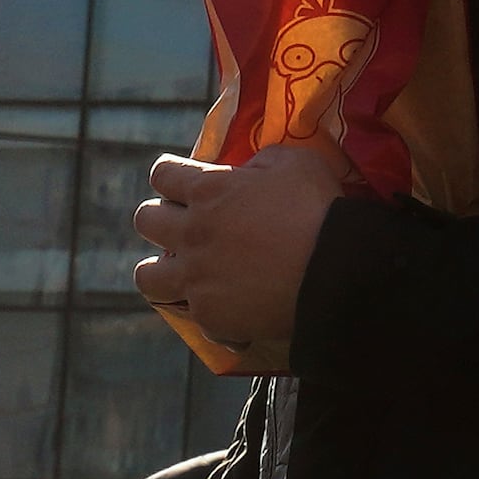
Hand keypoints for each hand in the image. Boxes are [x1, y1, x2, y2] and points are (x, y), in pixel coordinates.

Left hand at [130, 135, 357, 352]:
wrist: (333, 271)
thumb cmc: (316, 207)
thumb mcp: (294, 162)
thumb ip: (261, 162)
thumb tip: (248, 171)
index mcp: (208, 190)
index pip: (163, 174)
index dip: (170, 175)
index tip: (181, 181)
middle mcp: (191, 233)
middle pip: (145, 220)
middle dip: (160, 217)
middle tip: (185, 224)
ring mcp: (195, 278)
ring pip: (147, 276)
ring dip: (162, 270)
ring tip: (184, 272)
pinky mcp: (208, 316)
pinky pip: (192, 315)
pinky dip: (211, 312)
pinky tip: (231, 310)